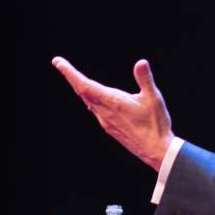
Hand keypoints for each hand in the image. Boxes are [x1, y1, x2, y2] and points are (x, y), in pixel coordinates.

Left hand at [52, 56, 173, 170]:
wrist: (155, 151)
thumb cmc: (156, 124)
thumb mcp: (153, 98)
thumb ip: (145, 79)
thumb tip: (140, 62)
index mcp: (113, 102)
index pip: (85, 85)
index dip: (70, 73)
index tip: (58, 62)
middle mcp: (104, 112)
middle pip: (81, 91)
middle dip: (70, 76)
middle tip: (58, 63)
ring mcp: (105, 121)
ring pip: (86, 101)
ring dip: (79, 87)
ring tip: (72, 77)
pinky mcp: (109, 127)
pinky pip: (94, 110)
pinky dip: (88, 99)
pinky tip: (90, 99)